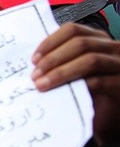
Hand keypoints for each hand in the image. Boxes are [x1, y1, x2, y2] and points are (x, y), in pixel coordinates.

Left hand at [32, 22, 119, 144]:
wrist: (114, 116)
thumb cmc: (94, 93)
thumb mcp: (77, 72)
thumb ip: (63, 62)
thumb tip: (34, 64)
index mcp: (98, 40)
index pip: (73, 30)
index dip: (50, 42)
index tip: (34, 59)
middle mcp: (112, 48)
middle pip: (80, 43)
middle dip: (53, 59)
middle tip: (35, 75)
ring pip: (90, 60)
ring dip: (61, 72)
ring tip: (43, 85)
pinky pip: (101, 81)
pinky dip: (79, 86)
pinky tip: (64, 92)